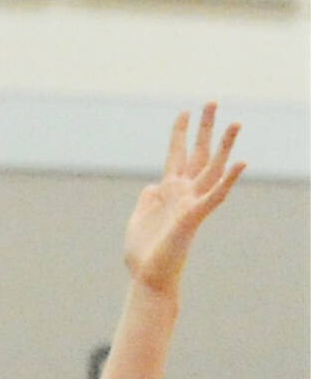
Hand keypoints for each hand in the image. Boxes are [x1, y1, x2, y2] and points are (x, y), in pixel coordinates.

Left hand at [124, 103, 243, 294]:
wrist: (147, 277)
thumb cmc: (142, 253)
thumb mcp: (138, 219)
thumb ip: (146, 200)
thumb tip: (152, 185)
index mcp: (168, 192)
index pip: (176, 156)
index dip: (179, 134)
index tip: (184, 112)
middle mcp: (183, 193)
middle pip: (197, 154)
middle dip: (204, 128)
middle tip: (211, 101)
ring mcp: (190, 204)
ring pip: (212, 170)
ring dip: (224, 146)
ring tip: (235, 122)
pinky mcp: (193, 217)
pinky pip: (214, 196)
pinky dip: (228, 180)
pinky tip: (241, 163)